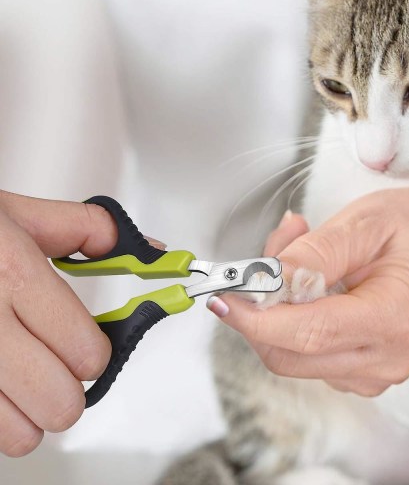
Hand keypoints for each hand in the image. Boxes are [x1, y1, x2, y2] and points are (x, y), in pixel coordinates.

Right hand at [0, 191, 116, 456]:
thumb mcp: (25, 215)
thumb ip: (94, 229)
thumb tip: (151, 252)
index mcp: (14, 273)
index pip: (85, 348)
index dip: (96, 352)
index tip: (90, 345)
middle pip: (60, 401)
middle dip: (71, 387)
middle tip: (60, 366)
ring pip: (21, 435)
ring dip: (34, 414)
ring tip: (27, 383)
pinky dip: (0, 421)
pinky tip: (0, 388)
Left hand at [211, 189, 408, 396]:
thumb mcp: (374, 220)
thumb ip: (319, 252)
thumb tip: (269, 278)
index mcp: (391, 319)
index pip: (304, 333)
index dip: (254, 316)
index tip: (223, 292)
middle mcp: (383, 359)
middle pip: (288, 354)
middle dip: (259, 307)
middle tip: (272, 249)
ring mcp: (375, 371)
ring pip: (293, 354)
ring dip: (278, 307)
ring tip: (303, 248)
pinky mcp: (365, 369)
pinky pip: (309, 352)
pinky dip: (294, 317)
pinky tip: (314, 278)